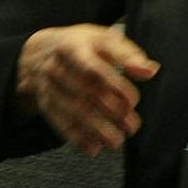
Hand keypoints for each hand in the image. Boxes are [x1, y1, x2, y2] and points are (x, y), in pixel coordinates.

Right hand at [15, 23, 157, 155]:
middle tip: (131, 126)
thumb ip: (128, 55)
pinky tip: (94, 148)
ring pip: (72, 111)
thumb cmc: (80, 45)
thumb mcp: (103, 38)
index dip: (115, 86)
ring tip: (117, 141)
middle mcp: (57, 66)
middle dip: (110, 112)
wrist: (37, 51)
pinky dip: (77, 138)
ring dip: (96, 130)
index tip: (133, 101)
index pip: (95, 68)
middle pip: (85, 92)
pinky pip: (59, 124)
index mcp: (74, 46)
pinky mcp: (45, 104)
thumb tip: (150, 71)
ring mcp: (48, 86)